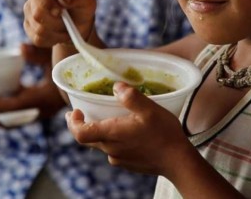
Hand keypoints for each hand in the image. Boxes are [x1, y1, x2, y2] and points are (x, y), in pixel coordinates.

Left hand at [0, 44, 66, 125]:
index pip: (12, 107)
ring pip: (5, 119)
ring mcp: (35, 112)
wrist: (89, 79)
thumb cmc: (72, 64)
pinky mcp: (33, 109)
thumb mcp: (55, 57)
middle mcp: (37, 111)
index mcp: (41, 100)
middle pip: (4, 120)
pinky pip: (10, 114)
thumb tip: (19, 48)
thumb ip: (37, 54)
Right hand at [24, 0, 95, 47]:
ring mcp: (29, 12)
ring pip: (38, 29)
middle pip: (36, 14)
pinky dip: (52, 40)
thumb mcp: (87, 0)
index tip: (59, 12)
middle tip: (68, 25)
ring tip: (67, 30)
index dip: (46, 3)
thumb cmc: (82, 7)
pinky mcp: (29, 27)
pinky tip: (60, 35)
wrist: (78, 23)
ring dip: (57, 33)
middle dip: (56, 23)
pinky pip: (38, 39)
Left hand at [66, 82, 189, 175]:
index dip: (73, 122)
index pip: (80, 133)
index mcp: (112, 134)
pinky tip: (125, 133)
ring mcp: (119, 159)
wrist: (178, 162)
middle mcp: (111, 149)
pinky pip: (113, 150)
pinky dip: (112, 140)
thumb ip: (131, 97)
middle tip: (84, 112)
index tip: (75, 111)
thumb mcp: (150, 109)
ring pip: (101, 144)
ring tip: (108, 118)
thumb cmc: (164, 134)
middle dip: (83, 125)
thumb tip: (116, 86)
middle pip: (87, 139)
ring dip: (99, 132)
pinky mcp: (127, 164)